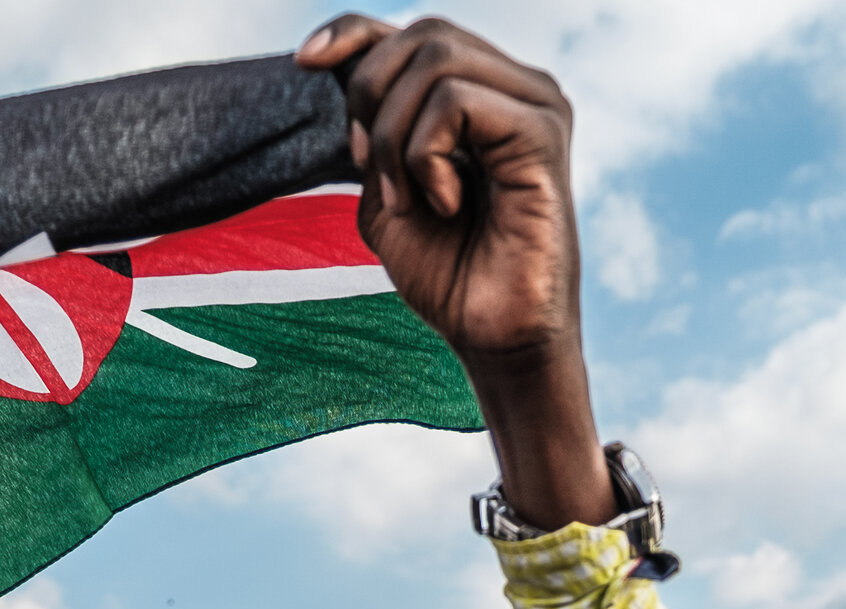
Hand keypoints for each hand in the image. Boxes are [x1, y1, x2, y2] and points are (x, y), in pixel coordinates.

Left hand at [297, 16, 610, 529]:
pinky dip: (425, 156)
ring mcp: (535, 104)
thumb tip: (342, 78)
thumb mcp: (386, 198)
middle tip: (370, 175)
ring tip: (408, 200)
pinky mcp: (542, 132)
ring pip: (435, 62)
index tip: (303, 63)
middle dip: (370, 99)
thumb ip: (369, 139)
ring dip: (395, 138)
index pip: (413, 33)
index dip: (354, 33)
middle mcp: (515, 86)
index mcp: (481, 94)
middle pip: (421, 35)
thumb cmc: (448, 276)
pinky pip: (456, 103)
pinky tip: (443, 204)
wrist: (493, 338)